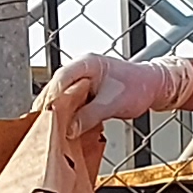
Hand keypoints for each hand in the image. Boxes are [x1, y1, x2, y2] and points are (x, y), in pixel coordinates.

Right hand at [46, 53, 189, 129]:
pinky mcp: (86, 92)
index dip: (50, 96)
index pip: (61, 78)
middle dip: (48, 106)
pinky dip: (66, 115)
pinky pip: (70, 103)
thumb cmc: (139, 87)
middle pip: (56, 87)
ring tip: (47, 129)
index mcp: (87, 63)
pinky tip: (62, 128)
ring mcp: (82, 80)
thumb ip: (90, 115)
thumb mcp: (113, 104)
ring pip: (61, 96)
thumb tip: (69, 129)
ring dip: (56, 112)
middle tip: (39, 125)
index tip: (44, 113)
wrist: (154, 86)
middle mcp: (81, 70)